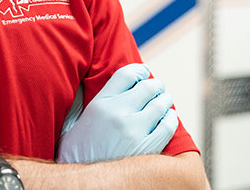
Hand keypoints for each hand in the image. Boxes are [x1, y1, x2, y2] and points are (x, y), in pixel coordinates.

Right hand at [57, 63, 178, 162]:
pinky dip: (171, 119)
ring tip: (166, 100)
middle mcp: (117, 113)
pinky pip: (167, 127)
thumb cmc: (78, 151)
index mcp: (100, 103)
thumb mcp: (78, 118)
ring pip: (159, 105)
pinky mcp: (146, 149)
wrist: (83, 183)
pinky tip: (169, 117)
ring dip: (165, 100)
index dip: (138, 70)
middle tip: (158, 86)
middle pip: (146, 88)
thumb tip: (106, 84)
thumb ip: (92, 100)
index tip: (144, 70)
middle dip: (155, 85)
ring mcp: (133, 131)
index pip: (126, 75)